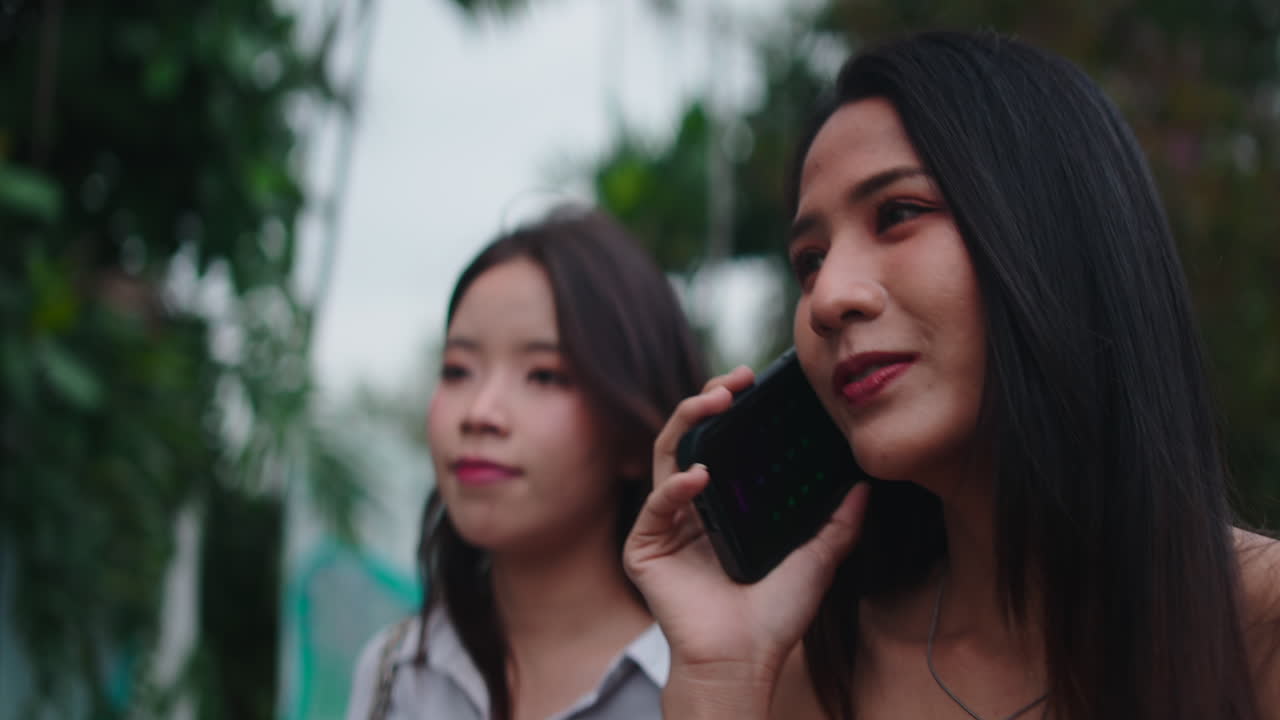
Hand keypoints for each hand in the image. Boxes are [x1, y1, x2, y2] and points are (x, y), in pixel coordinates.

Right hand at [624, 366, 871, 711]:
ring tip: (714, 401)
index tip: (757, 382)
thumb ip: (838, 523)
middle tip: (736, 379)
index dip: (735, 409)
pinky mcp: (645, 548)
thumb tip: (865, 486)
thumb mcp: (817, 560)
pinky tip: (700, 475)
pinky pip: (657, 505)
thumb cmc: (774, 618)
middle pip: (690, 437)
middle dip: (708, 400)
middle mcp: (690, 508)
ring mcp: (665, 526)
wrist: (744, 662)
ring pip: (666, 455)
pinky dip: (676, 486)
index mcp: (722, 506)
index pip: (723, 442)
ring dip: (688, 421)